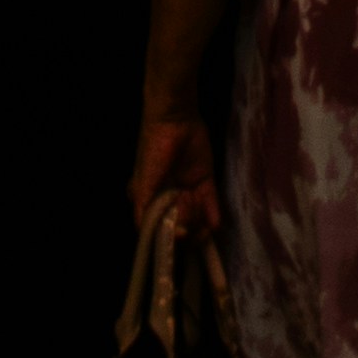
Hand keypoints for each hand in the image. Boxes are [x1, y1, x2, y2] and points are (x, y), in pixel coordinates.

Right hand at [129, 112, 217, 237]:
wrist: (174, 120)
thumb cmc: (153, 150)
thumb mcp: (143, 182)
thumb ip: (143, 210)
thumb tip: (146, 237)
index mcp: (152, 199)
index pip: (162, 227)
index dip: (171, 236)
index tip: (178, 235)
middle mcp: (171, 198)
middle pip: (182, 226)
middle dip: (187, 230)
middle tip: (189, 225)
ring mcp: (188, 189)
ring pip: (197, 218)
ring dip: (198, 221)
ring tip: (196, 211)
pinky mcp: (205, 181)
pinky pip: (211, 204)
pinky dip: (213, 216)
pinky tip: (214, 224)